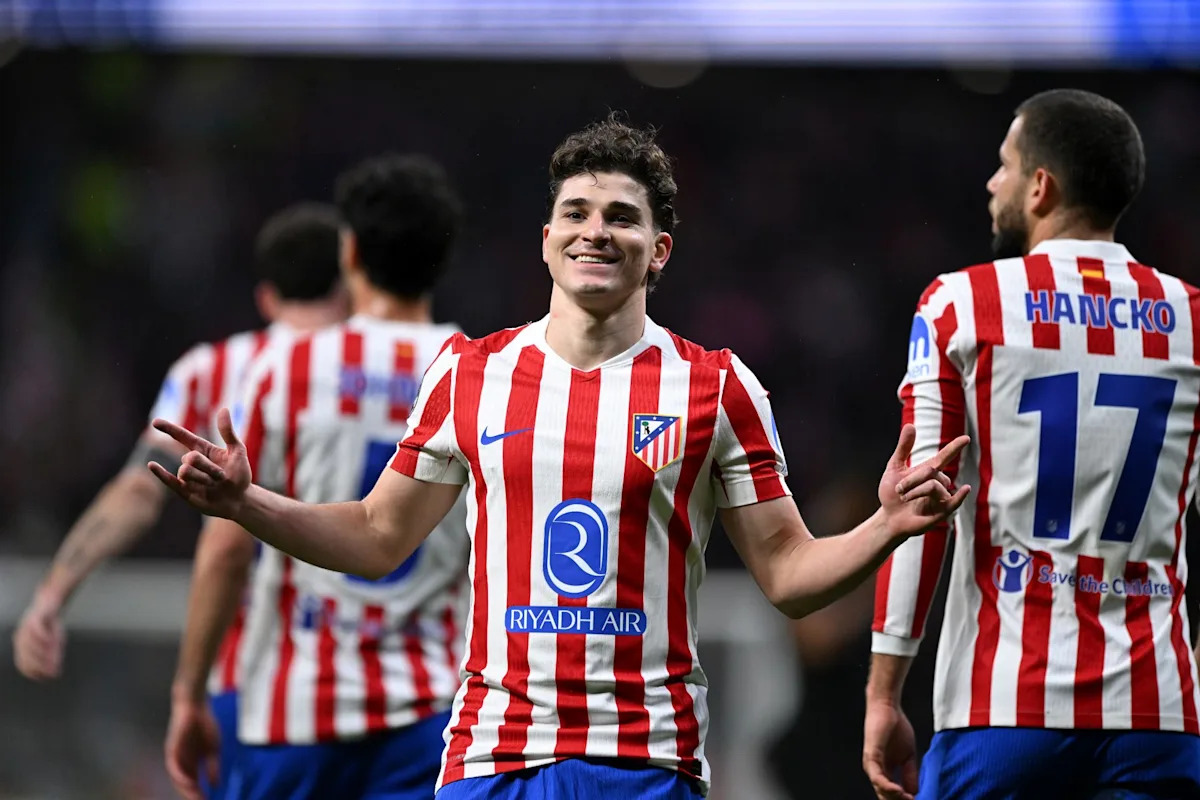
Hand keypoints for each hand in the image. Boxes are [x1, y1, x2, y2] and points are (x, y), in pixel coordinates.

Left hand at [12, 592, 65, 680]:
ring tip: (51, 657)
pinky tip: (50, 641)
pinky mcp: (34, 618)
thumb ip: (53, 657)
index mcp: (22, 647)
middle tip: (50, 670)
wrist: (50, 604)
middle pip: (24, 656)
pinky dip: (42, 636)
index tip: (45, 678)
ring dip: (40, 653)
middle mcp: (21, 639)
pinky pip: (35, 629)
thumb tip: (54, 673)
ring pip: (28, 644)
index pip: (23, 664)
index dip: (33, 672)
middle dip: (37, 665)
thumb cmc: (49, 625)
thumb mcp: (54, 643)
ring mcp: (26, 628)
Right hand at [148, 408, 250, 519]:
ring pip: (185, 472)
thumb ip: (228, 432)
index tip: (155, 422)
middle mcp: (192, 462)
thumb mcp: (237, 451)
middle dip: (209, 467)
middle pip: (190, 458)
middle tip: (222, 476)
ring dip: (204, 478)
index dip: (169, 429)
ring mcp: (187, 477)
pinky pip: (170, 481)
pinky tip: (152, 465)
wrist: (240, 500)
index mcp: (202, 450)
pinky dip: (160, 474)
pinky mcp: (185, 492)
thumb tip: (223, 409)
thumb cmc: (240, 475)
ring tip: (216, 484)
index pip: (182, 437)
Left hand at [164, 696, 220, 799]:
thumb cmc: (204, 724)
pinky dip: (180, 775)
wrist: (196, 704)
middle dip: (192, 794)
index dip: (200, 793)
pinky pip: (173, 765)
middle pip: (184, 783)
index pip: (194, 782)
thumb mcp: (213, 748)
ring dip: (185, 788)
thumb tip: (216, 784)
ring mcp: (176, 755)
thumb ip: (213, 766)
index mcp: (191, 762)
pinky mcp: (171, 748)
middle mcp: (181, 762)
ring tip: (195, 796)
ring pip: (177, 777)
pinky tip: (187, 781)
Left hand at [863, 698, 918, 799]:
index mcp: (885, 772)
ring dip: (895, 798)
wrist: (888, 707)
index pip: (891, 795)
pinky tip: (899, 791)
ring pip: (881, 790)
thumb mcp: (908, 757)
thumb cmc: (895, 728)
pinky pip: (877, 776)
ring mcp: (872, 765)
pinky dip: (887, 786)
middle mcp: (876, 771)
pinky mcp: (871, 756)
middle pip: (885, 796)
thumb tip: (917, 793)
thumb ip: (911, 775)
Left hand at [879, 424, 970, 539]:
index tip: (966, 438)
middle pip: (931, 471)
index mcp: (929, 471)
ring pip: (933, 486)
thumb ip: (904, 448)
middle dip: (911, 479)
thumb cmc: (892, 493)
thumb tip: (911, 425)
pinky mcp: (943, 512)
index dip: (954, 447)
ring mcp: (942, 497)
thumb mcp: (895, 468)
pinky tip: (965, 489)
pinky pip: (953, 501)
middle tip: (898, 489)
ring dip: (914, 491)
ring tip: (905, 499)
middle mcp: (939, 482)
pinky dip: (959, 496)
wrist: (888, 517)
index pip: (944, 456)